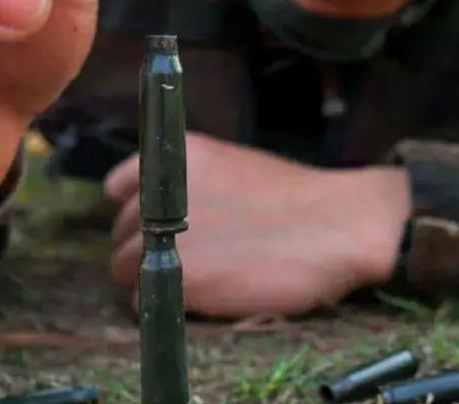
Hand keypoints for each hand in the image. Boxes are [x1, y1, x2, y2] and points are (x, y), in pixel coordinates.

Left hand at [105, 132, 411, 317]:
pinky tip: (207, 294)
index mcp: (175, 155)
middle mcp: (160, 189)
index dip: (138, 210)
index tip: (160, 224)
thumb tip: (159, 210)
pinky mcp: (181, 275)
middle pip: (121, 232)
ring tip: (200, 279)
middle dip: (147, 246)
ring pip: (125, 268)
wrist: (339, 223)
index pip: (119, 186)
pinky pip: (145, 299)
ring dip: (153, 278)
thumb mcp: (232, 167)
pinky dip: (166, 302)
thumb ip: (190, 182)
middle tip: (192, 256)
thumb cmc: (295, 199)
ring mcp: (166, 233)